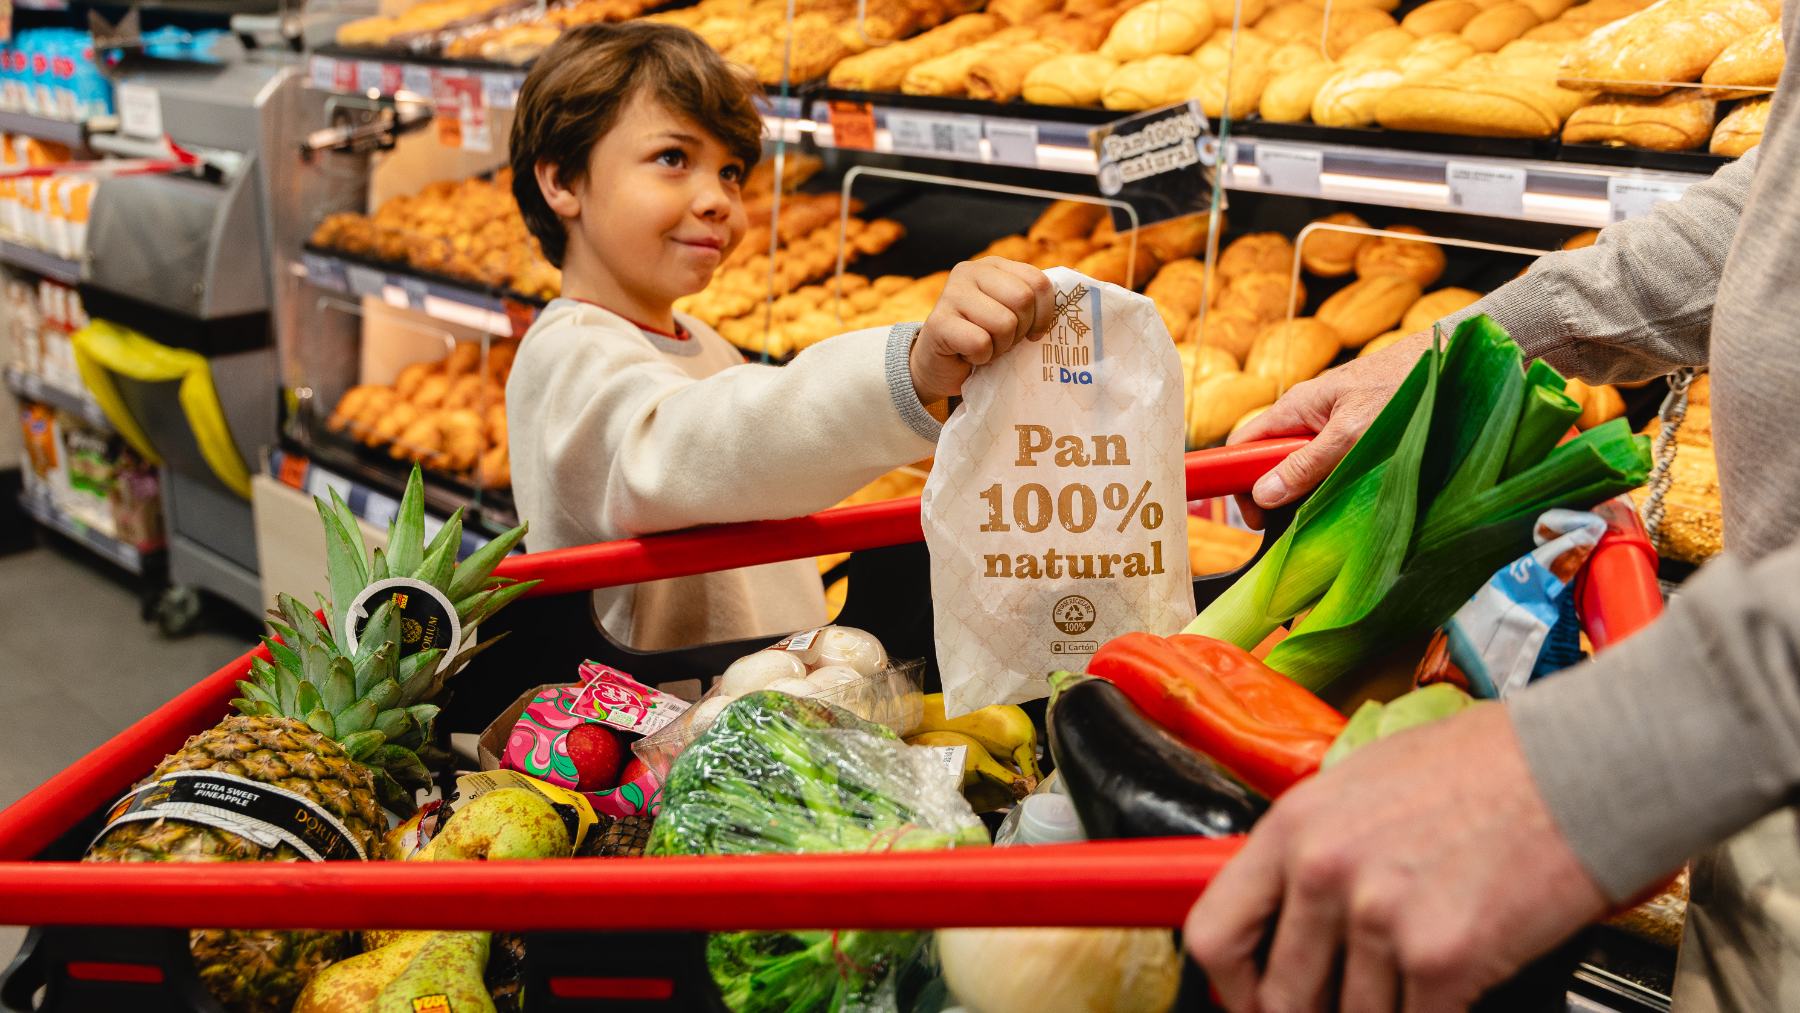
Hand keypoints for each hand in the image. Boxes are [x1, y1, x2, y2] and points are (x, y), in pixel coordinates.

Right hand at [910, 257, 1053, 403]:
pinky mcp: (938, 322)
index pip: (1038, 282)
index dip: (1045, 314)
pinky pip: (980, 343)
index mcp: (994, 265)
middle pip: (1022, 300)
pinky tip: (967, 354)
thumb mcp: (1011, 314)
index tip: (1034, 333)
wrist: (938, 367)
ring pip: (1003, 323)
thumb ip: (1032, 302)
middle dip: (1020, 331)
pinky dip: (981, 358)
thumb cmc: (982, 340)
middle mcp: (971, 271)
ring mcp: (951, 294)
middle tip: (1003, 341)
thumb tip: (1075, 301)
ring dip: (999, 347)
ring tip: (984, 347)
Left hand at [1185, 703, 1607, 1012]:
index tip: (1256, 996)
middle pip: (1278, 996)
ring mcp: (1379, 917)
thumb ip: (1318, 849)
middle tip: (1342, 1006)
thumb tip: (1292, 912)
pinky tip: (1453, 996)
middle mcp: (1323, 871)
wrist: (1579, 766)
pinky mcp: (1441, 957)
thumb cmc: (1487, 767)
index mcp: (1294, 827)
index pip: (1214, 933)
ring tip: (1410, 988)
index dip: (1233, 984)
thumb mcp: (1364, 786)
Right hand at [1228, 332, 1429, 527]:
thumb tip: (1263, 494)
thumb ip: (1306, 464)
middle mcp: (1306, 416)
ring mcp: (1330, 424)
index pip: (1241, 447)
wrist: (1450, 358)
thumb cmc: (1402, 385)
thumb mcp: (1351, 433)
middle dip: (1277, 493)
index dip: (1238, 482)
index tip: (1255, 518)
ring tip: (1330, 512)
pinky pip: (1331, 464)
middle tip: (1294, 524)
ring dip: (1310, 491)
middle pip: (1270, 460)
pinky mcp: (1355, 432)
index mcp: (1294, 408)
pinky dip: (1336, 483)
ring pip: (1303, 465)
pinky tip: (1354, 496)